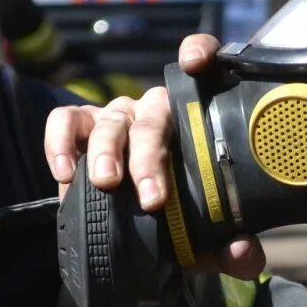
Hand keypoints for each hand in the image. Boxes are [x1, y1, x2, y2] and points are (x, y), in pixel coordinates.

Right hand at [42, 33, 264, 278]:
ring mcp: (117, 116)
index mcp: (196, 122)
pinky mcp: (80, 127)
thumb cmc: (180, 223)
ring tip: (107, 184)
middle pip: (153, 117)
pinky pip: (64, 121)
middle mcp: (156, 111)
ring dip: (107, 152)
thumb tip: (245, 254)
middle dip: (149, 157)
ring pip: (110, 120)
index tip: (195, 64)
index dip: (200, 52)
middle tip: (151, 198)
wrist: (139, 236)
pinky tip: (66, 172)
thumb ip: (233, 249)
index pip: (205, 68)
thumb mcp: (208, 241)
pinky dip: (61, 142)